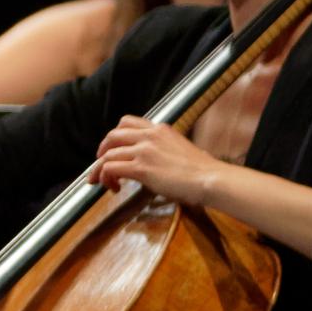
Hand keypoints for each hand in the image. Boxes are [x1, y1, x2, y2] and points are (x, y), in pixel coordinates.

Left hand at [88, 115, 222, 204]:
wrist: (211, 179)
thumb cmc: (202, 171)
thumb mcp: (181, 149)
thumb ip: (165, 148)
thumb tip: (156, 160)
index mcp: (160, 129)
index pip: (127, 123)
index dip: (114, 136)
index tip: (112, 149)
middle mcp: (150, 136)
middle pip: (112, 136)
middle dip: (102, 151)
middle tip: (100, 165)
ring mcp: (144, 151)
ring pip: (107, 155)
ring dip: (100, 170)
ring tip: (103, 183)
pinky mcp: (141, 168)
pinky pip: (109, 169)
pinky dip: (105, 178)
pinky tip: (114, 188)